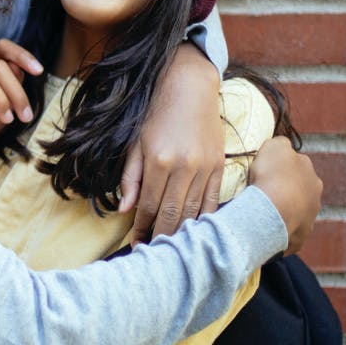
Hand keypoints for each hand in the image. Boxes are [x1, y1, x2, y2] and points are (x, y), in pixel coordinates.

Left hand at [121, 44, 223, 245]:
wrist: (189, 87)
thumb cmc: (156, 114)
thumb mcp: (135, 143)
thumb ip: (130, 177)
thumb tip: (125, 209)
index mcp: (158, 161)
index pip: (148, 206)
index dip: (141, 230)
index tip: (136, 246)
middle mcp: (184, 167)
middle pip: (171, 215)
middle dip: (160, 238)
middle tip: (153, 257)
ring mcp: (205, 168)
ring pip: (194, 212)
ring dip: (182, 234)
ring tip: (172, 251)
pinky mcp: (220, 166)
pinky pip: (213, 201)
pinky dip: (205, 220)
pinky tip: (197, 234)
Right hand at [248, 136, 321, 255]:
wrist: (273, 209)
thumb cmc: (273, 175)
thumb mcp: (275, 146)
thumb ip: (281, 144)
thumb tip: (283, 148)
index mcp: (311, 173)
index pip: (297, 167)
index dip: (281, 168)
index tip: (266, 172)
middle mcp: (315, 195)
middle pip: (299, 190)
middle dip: (286, 191)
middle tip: (265, 192)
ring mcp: (310, 217)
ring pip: (296, 212)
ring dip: (284, 211)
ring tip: (264, 212)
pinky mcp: (300, 237)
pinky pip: (288, 232)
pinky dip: (279, 230)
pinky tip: (266, 228)